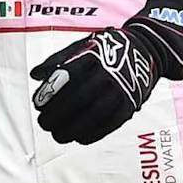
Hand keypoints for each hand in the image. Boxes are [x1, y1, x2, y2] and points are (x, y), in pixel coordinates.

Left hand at [26, 0, 182, 145]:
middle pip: (76, 99)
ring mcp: (121, 90)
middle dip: (56, 116)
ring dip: (71, 129)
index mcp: (92, 56)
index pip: (65, 77)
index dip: (49, 94)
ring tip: (58, 135)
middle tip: (44, 124)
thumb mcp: (83, 45)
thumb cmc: (107, 49)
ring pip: (92, 115)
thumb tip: (35, 75)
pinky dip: (92, 134)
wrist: (147, 49)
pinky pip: (109, 125)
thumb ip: (58, 60)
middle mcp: (107, 73)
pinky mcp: (130, 105)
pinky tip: (79, 138)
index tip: (38, 105)